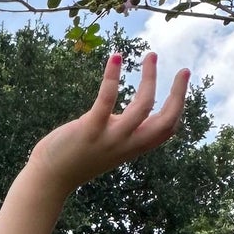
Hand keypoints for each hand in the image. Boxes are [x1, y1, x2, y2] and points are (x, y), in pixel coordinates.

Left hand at [29, 51, 190, 195]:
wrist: (50, 178)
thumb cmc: (76, 157)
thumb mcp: (107, 144)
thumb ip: (121, 130)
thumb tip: (128, 114)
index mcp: (132, 146)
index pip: (166, 130)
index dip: (179, 106)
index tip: (182, 83)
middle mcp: (126, 144)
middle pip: (165, 122)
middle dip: (179, 95)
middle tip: (184, 70)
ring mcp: (109, 138)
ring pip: (143, 108)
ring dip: (150, 78)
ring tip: (151, 55)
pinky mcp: (90, 129)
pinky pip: (107, 100)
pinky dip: (112, 77)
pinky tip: (116, 57)